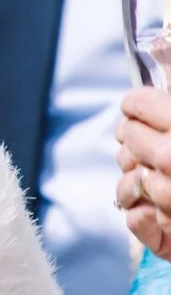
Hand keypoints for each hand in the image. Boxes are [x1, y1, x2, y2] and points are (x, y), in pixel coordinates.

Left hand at [116, 87, 170, 258]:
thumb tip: (168, 80)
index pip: (137, 103)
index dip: (137, 103)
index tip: (139, 106)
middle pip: (128, 135)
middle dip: (132, 131)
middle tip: (140, 131)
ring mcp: (169, 193)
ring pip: (130, 175)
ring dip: (136, 168)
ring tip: (151, 165)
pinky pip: (137, 214)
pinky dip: (143, 207)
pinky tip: (155, 199)